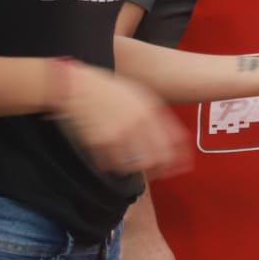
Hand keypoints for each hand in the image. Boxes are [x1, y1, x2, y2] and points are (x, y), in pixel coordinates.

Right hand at [56, 63, 190, 179]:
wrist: (77, 86)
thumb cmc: (107, 90)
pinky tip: (110, 158)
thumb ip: (156, 114)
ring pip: (136, 164)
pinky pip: (113, 165)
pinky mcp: (101, 142)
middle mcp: (138, 122)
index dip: (180, 158)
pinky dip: (114, 166)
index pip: (174, 140)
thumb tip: (173, 136)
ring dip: (135, 168)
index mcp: (150, 110)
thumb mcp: (139, 95)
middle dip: (159, 170)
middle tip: (156, 174)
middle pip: (158, 157)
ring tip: (130, 164)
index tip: (181, 167)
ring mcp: (120, 133)